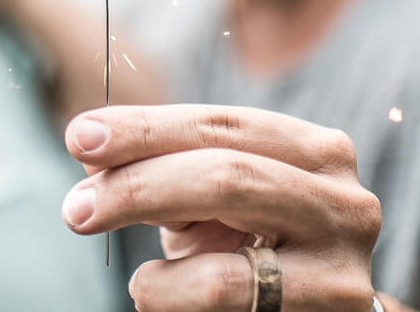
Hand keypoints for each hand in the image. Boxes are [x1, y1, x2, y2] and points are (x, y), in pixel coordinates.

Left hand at [61, 104, 381, 311]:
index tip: (79, 135)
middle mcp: (343, 201)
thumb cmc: (256, 245)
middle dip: (139, 187)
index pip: (219, 124)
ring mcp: (342, 269)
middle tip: (77, 208)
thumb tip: (90, 150)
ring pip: (227, 269)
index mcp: (314, 150)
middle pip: (226, 178)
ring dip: (158, 277)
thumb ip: (164, 167)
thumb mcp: (214, 198)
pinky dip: (173, 301)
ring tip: (130, 274)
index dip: (146, 127)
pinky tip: (157, 292)